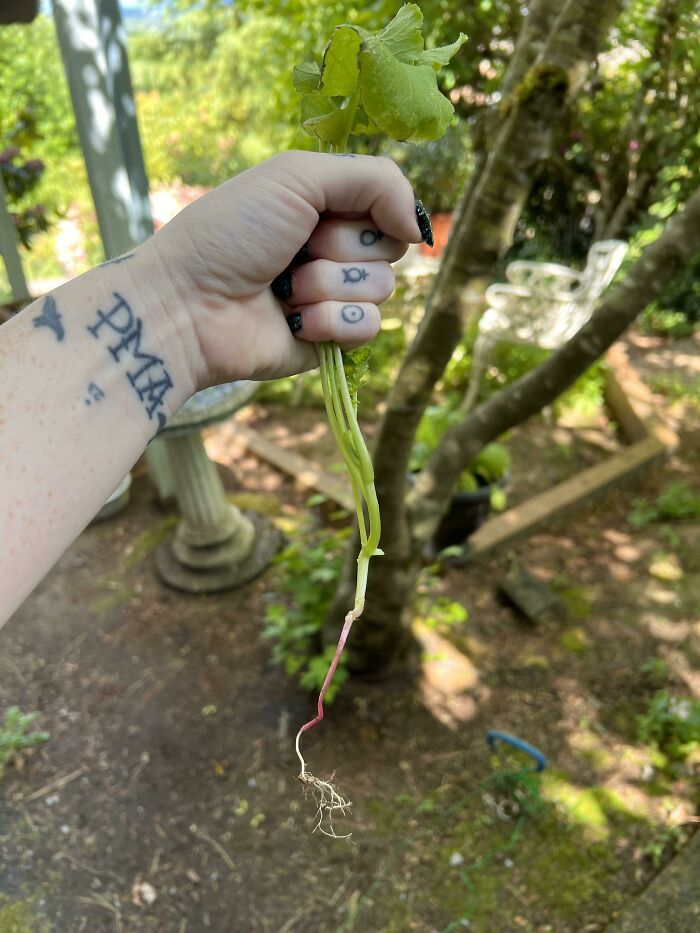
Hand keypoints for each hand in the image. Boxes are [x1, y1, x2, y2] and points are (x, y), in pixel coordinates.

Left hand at [148, 150, 428, 386]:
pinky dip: (330, 321)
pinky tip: (293, 321)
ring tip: (284, 289)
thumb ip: (374, 180)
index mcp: (325, 207)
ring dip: (327, 285)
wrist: (188, 304)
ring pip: (381, 289)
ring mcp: (332, 297)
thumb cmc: (230, 233)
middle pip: (390, 248)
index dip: (370, 210)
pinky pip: (367, 327)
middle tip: (294, 251)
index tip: (326, 212)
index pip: (388, 205)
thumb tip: (419, 229)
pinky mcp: (329, 340)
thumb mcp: (297, 176)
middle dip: (341, 248)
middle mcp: (333, 250)